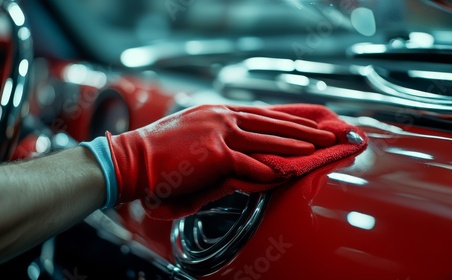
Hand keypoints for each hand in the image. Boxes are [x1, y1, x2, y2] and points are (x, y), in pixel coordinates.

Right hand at [105, 104, 335, 208]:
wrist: (132, 159)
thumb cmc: (157, 151)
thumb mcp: (188, 132)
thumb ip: (213, 135)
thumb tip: (233, 146)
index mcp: (215, 111)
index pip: (258, 112)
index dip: (283, 118)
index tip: (302, 122)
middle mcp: (220, 117)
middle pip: (269, 121)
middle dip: (300, 128)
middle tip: (324, 132)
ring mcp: (219, 133)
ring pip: (266, 139)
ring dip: (295, 145)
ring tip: (316, 148)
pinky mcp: (216, 153)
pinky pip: (250, 165)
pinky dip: (269, 172)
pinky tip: (286, 174)